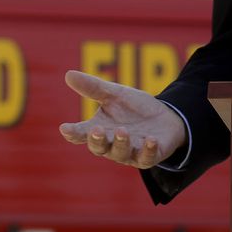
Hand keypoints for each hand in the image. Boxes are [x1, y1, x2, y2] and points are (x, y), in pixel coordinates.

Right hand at [58, 69, 187, 168]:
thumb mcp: (115, 95)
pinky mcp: (149, 156)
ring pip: (121, 153)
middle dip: (97, 140)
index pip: (81, 134)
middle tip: (96, 130)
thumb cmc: (134, 108)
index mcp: (99, 130)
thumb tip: (68, 74)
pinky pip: (147, 157)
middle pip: (99, 147)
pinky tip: (150, 139)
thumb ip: (93, 88)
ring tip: (122, 130)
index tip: (65, 128)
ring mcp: (130, 153)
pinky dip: (148, 150)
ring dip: (121, 142)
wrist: (166, 117)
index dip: (73, 133)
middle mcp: (111, 145)